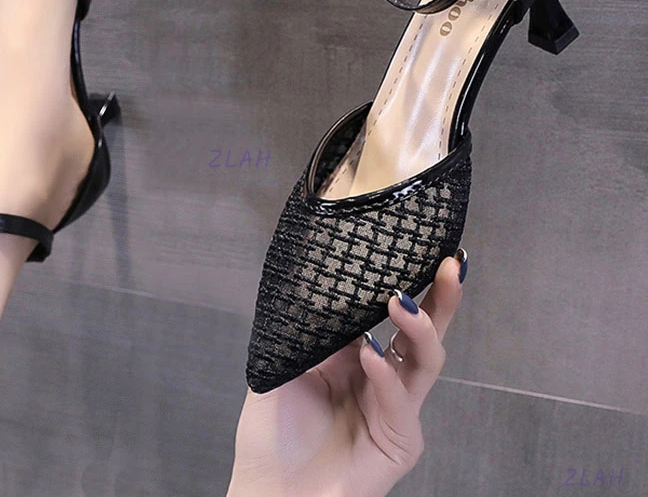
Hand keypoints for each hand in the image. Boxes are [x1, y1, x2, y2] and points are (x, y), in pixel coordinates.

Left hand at [227, 252, 466, 496]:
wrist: (270, 494)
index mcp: (358, 355)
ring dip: (417, 328)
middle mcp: (383, 378)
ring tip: (399, 303)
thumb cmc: (273, 432)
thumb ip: (311, 326)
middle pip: (424, 331)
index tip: (423, 246)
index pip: (392, 313)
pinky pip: (400, 401)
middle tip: (449, 264)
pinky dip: (385, 376)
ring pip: (426, 361)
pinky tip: (369, 357)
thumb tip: (328, 275)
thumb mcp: (286, 363)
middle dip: (442, 297)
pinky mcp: (400, 442)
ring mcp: (396, 410)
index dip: (410, 282)